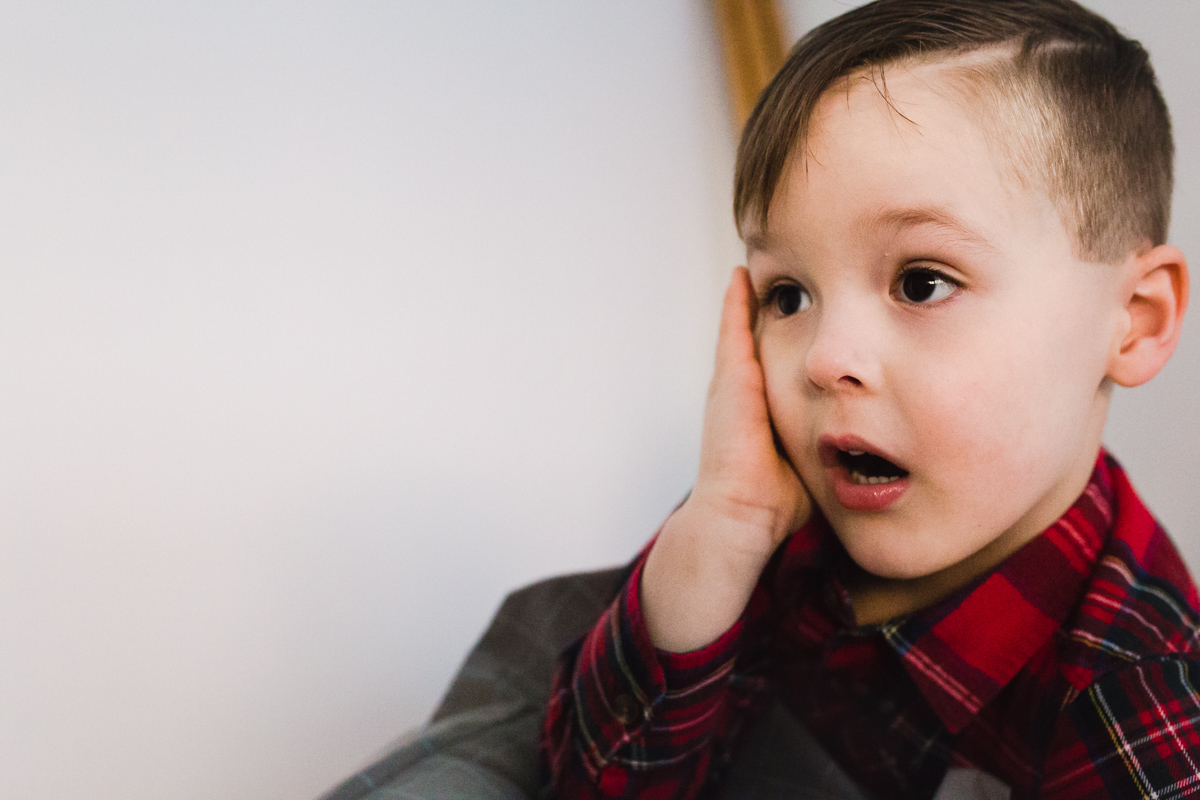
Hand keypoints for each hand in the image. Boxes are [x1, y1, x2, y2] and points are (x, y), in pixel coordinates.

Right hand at [641, 267, 810, 651]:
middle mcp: (749, 389)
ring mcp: (734, 384)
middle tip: (798, 259)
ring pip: (754, 326)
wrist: (743, 522)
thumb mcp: (819, 460)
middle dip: (784, 298)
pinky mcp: (729, 385)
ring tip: (771, 255)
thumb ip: (841, 441)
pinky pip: (734, 333)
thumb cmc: (781, 503)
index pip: (790, 352)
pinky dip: (737, 304)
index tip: (823, 295)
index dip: (803, 325)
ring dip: (763, 293)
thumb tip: (884, 442)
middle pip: (771, 330)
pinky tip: (744, 274)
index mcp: (770, 405)